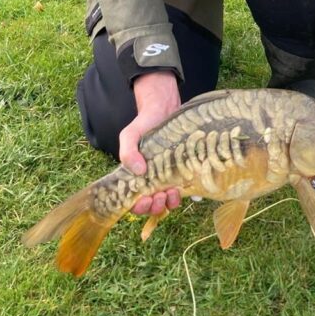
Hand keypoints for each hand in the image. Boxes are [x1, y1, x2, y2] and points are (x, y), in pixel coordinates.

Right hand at [119, 70, 182, 216]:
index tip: (146, 199)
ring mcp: (168, 177)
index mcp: (136, 177)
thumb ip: (128, 152)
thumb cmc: (144, 123)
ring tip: (173, 191)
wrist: (164, 108)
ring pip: (169, 201)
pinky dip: (186, 193)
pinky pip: (185, 188)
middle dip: (157, 206)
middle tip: (161, 196)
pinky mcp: (183, 170)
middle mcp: (152, 180)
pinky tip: (187, 187)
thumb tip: (139, 171)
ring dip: (171, 203)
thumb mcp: (130, 135)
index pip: (135, 201)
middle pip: (153, 206)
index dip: (140, 206)